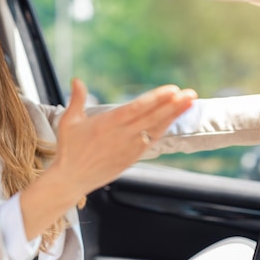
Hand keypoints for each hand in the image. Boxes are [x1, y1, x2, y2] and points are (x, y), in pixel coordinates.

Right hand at [20, 79, 196, 238]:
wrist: (70, 179)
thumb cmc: (68, 150)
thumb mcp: (69, 121)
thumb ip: (77, 99)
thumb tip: (77, 79)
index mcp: (107, 123)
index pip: (137, 108)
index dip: (156, 99)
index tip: (172, 90)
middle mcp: (121, 135)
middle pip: (152, 117)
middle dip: (172, 105)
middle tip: (190, 93)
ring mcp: (127, 148)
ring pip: (155, 129)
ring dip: (173, 116)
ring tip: (188, 103)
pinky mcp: (130, 158)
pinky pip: (150, 142)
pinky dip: (162, 131)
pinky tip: (172, 121)